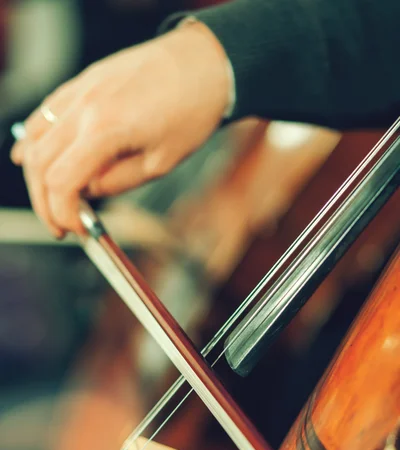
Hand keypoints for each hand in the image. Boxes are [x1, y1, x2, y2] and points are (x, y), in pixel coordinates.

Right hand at [10, 23, 230, 236]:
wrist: (202, 64)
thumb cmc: (191, 112)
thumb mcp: (160, 163)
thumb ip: (117, 181)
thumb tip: (88, 192)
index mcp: (105, 129)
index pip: (62, 181)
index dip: (63, 212)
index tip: (76, 228)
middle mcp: (84, 107)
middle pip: (40, 163)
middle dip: (44, 202)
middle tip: (59, 224)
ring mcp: (79, 91)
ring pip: (34, 138)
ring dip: (35, 175)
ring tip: (48, 198)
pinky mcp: (82, 82)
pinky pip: (44, 114)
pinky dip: (33, 139)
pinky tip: (30, 156)